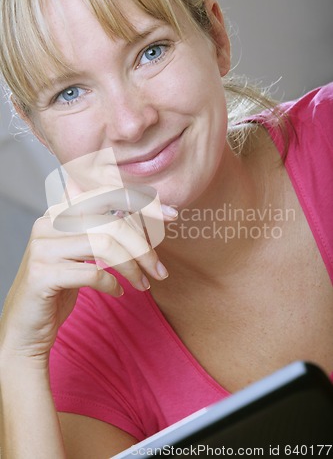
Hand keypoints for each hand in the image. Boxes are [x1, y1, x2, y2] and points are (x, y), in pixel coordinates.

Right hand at [0, 184, 176, 365]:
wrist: (26, 328)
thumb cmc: (61, 286)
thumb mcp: (84, 252)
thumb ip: (106, 230)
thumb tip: (153, 214)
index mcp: (59, 211)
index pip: (107, 195)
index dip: (142, 203)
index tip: (172, 217)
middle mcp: (47, 222)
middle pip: (111, 222)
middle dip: (143, 247)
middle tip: (159, 270)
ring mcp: (42, 247)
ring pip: (105, 245)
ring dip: (133, 267)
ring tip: (143, 284)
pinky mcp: (42, 273)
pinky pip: (92, 273)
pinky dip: (113, 284)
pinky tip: (119, 292)